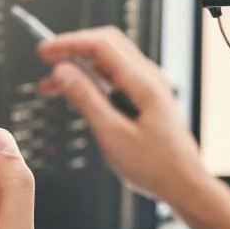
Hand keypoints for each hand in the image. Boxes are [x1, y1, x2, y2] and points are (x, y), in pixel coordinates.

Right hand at [37, 26, 211, 207]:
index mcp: (144, 83)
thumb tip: (63, 71)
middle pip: (106, 44)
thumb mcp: (112, 135)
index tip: (44, 51)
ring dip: (80, 66)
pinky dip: (93, 79)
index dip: (69, 43)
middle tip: (46, 61)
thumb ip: (86, 99)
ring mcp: (150, 87)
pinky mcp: (147, 98)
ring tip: (53, 85)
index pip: (101, 45)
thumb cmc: (156, 166)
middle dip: (73, 49)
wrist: (185, 185)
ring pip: (110, 61)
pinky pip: (117, 77)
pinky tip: (76, 94)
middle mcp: (150, 78)